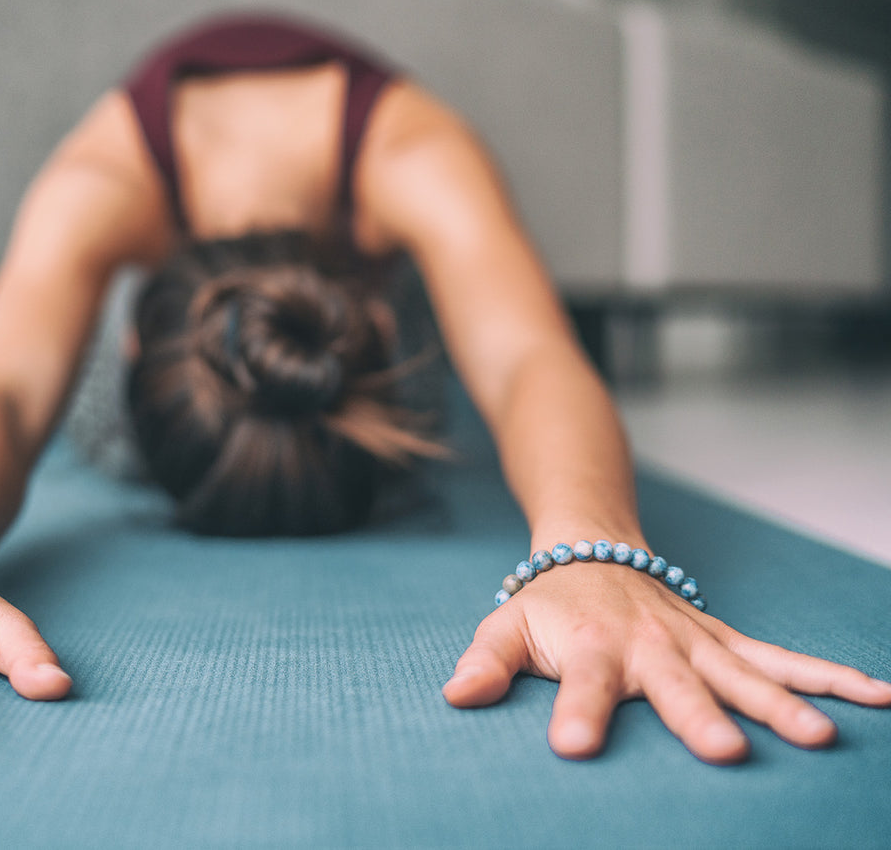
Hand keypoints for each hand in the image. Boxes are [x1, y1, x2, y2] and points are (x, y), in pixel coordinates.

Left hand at [443, 561, 890, 763]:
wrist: (592, 549)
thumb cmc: (546, 603)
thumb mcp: (505, 627)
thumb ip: (485, 662)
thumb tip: (454, 696)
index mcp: (590, 647)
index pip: (582, 684)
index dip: (576, 712)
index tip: (573, 746)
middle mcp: (648, 645)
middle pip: (674, 683)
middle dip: (698, 715)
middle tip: (724, 752)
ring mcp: (693, 641)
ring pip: (742, 671)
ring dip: (781, 701)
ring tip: (818, 737)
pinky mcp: (721, 639)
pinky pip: (778, 656)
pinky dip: (827, 674)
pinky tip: (877, 695)